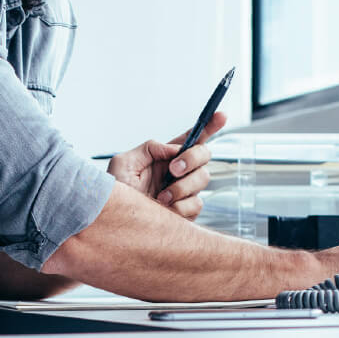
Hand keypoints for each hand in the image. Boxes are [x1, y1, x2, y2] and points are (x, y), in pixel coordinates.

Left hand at [106, 111, 225, 220]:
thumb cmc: (116, 193)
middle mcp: (179, 171)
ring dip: (181, 187)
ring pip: (202, 179)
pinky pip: (196, 204)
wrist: (117, 221)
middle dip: (192, 159)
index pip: (192, 137)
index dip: (210, 125)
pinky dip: (180, 206)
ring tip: (160, 197)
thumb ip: (149, 148)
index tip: (221, 115)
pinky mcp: (187, 210)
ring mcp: (185, 190)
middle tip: (173, 169)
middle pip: (204, 155)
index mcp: (166, 155)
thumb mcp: (124, 163)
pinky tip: (164, 209)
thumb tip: (174, 149)